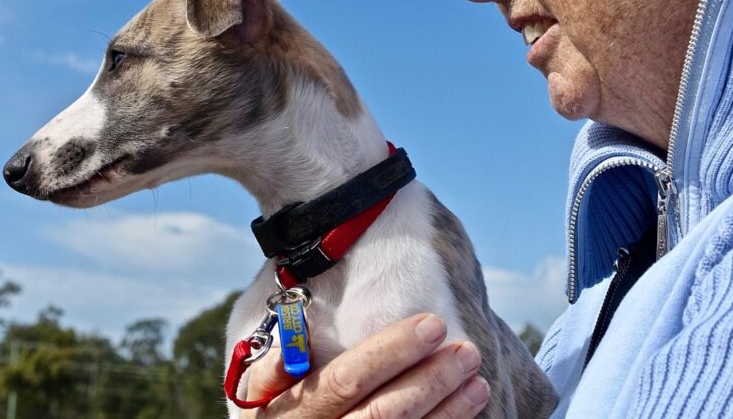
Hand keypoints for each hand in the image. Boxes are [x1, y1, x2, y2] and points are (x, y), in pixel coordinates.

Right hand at [240, 313, 489, 417]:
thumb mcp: (256, 399)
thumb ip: (269, 372)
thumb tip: (291, 348)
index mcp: (290, 416)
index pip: (346, 380)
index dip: (390, 352)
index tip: (431, 324)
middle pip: (384, 414)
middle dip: (430, 381)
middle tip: (466, 351)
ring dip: (446, 411)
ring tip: (476, 381)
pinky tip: (464, 414)